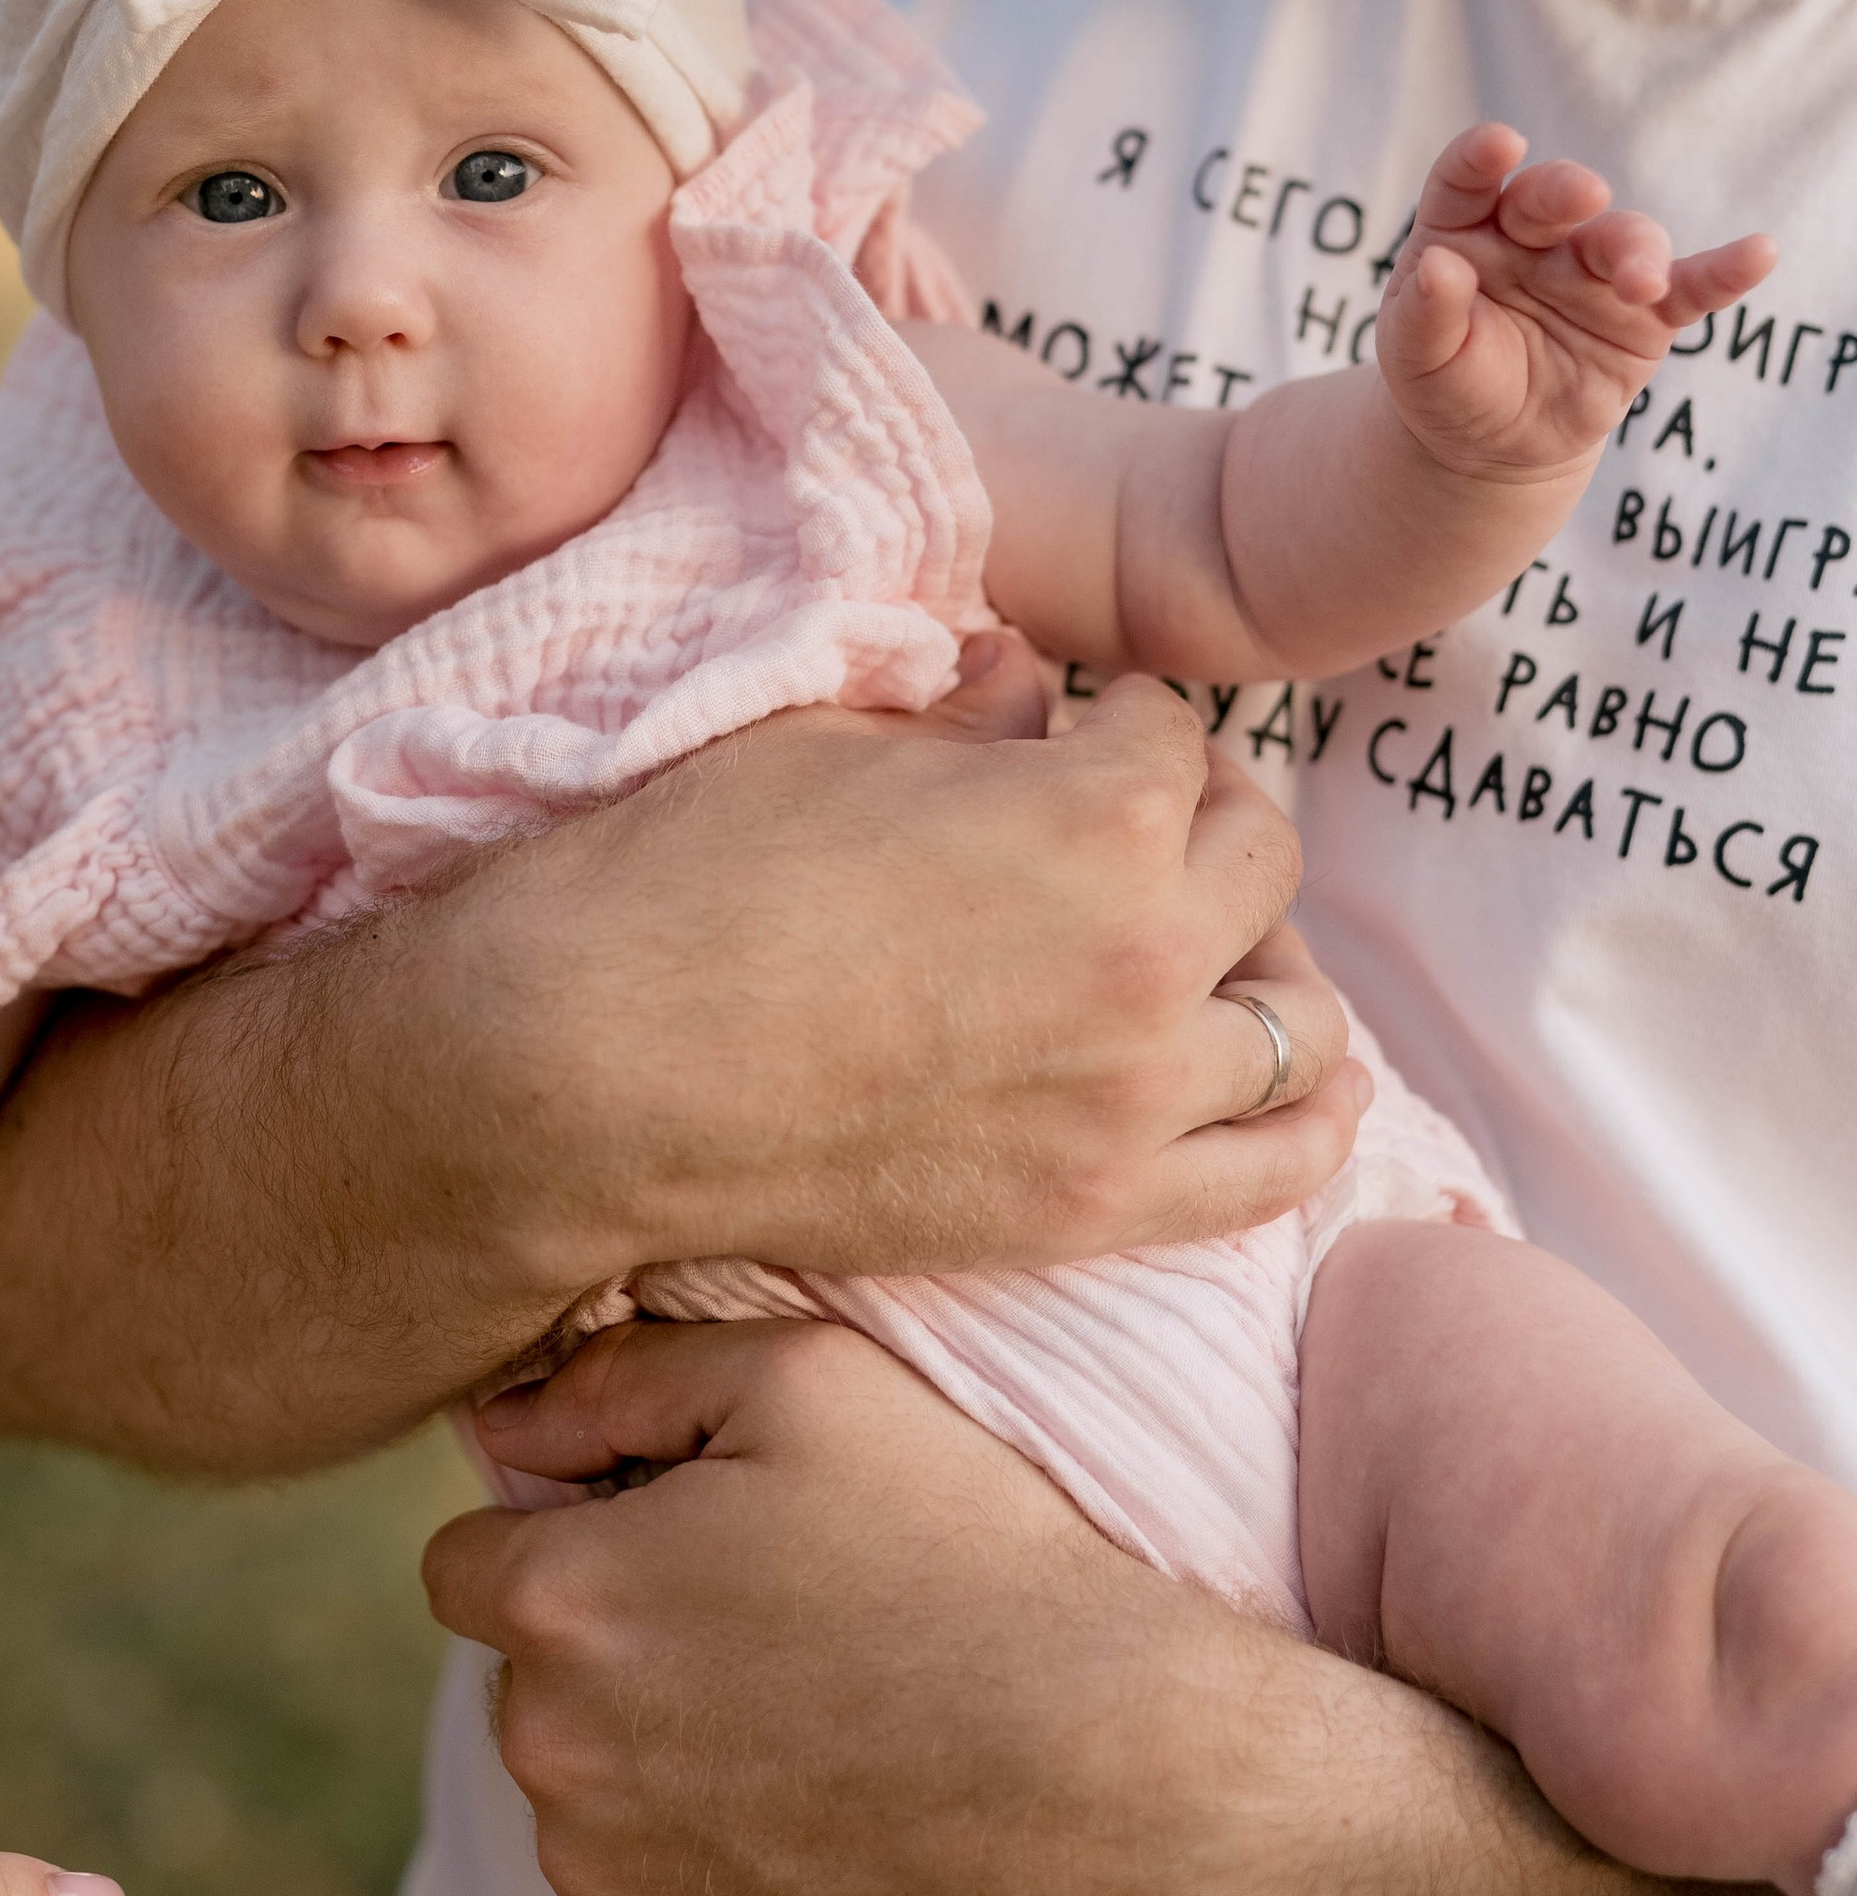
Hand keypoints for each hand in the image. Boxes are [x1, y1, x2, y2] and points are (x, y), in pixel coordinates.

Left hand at [427, 1317, 1359, 1895]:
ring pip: (581, 1797)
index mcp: (559, 1599)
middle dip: (611, 1650)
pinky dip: (693, 1872)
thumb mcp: (806, 1382)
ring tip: (804, 1729)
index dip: (566, 1538)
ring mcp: (604, 1880)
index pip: (468, 1560)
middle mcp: (548, 1751)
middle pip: (531, 1682)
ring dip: (647, 1764)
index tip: (668, 1545)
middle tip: (764, 1631)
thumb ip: (626, 1377)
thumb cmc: (962, 1552)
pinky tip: (805, 1825)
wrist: (1101, 1779)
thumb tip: (511, 1424)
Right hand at [467, 653, 1366, 1284]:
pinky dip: (1309, 1120)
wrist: (586, 1076)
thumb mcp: (825, 746)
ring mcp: (1130, 1100)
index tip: (1080, 724)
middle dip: (1205, 815)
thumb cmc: (681, 885)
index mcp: (1094, 814)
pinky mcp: (1091, 1212)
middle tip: (1146, 813)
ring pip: (1300, 1019)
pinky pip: (1274, 1170)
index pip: (1168, 733)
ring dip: (1266, 961)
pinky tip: (1302, 1080)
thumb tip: (1028, 684)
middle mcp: (1148, 957)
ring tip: (1210, 942)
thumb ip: (964, 720)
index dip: (1116, 718)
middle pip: (1261, 859)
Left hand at [1375, 123, 1773, 479]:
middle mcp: (1533, 237)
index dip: (1480, 158)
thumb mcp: (1415, 356)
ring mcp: (1592, 271)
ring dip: (1636, 251)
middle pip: (1553, 198)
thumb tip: (1437, 268)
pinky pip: (1690, 287)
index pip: (1467, 181)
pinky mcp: (1644, 315)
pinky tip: (1758, 252)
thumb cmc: (1444, 381)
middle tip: (1584, 195)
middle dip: (1568, 191)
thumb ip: (1425, 312)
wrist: (1488, 442)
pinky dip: (1726, 271)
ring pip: (1623, 240)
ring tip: (1641, 280)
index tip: (1499, 145)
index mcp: (1465, 229)